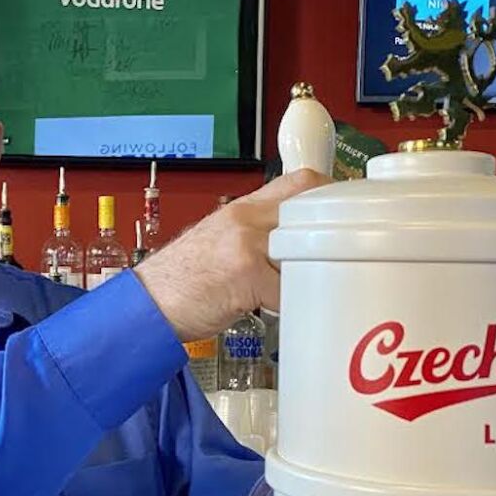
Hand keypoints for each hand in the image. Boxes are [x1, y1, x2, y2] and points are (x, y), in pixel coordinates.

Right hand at [134, 169, 331, 341]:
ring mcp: (245, 243)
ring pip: (306, 247)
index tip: (350, 214)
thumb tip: (297, 250)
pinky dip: (294, 307)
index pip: (300, 182)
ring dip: (317, 271)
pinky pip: (289, 289)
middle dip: (335, 229)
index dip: (332, 195)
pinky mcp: (245, 273)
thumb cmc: (179, 284)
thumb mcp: (217, 245)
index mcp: (240, 209)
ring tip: (319, 289)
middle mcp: (244, 218)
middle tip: (350, 254)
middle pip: (310, 204)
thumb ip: (256, 239)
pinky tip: (287, 314)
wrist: (145, 307)